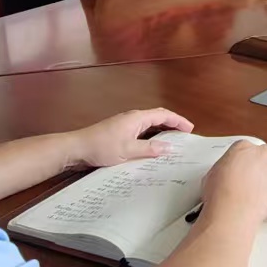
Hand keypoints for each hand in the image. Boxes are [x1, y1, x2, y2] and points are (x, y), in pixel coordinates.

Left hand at [68, 107, 194, 169]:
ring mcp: (125, 124)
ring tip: (172, 141)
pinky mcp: (119, 131)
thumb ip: (149, 149)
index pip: (164, 115)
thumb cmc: (101, 147)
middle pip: (157, 117)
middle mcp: (132, 117)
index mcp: (137, 118)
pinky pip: (141, 131)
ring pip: (149, 124)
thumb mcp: (128, 151)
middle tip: (184, 134)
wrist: (76, 148)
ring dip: (161, 130)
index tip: (190, 128)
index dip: (178, 120)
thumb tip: (168, 148)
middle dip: (172, 124)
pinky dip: (151, 136)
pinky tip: (151, 147)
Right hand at [202, 139, 266, 228]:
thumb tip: (227, 173)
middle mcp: (260, 153)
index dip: (245, 160)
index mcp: (242, 147)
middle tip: (252, 179)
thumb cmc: (220, 195)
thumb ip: (225, 167)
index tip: (244, 168)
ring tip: (260, 189)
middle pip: (264, 153)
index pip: (247, 147)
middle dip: (260, 164)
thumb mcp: (212, 174)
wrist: (233, 212)